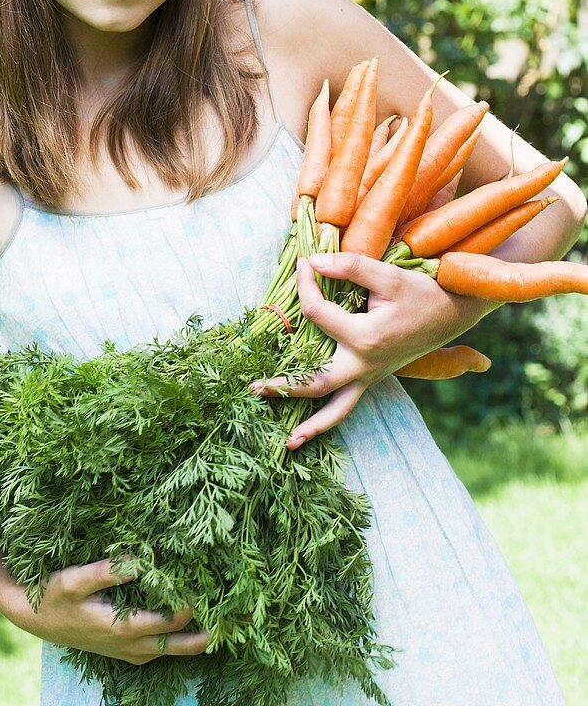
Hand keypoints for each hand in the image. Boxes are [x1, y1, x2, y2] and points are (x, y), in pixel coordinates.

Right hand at [17, 556, 207, 665]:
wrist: (33, 620)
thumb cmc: (53, 596)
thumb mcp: (74, 580)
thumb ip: (105, 571)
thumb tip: (137, 562)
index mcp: (121, 627)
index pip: (166, 621)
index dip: (188, 608)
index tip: (209, 589)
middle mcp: (129, 645)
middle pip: (175, 644)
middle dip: (201, 635)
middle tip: (230, 622)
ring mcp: (127, 651)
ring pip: (168, 651)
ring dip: (191, 641)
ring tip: (218, 627)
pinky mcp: (123, 649)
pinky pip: (156, 651)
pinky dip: (174, 642)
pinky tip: (186, 630)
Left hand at [251, 252, 493, 448]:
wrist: (451, 313)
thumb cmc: (421, 294)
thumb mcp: (389, 275)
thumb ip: (351, 267)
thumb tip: (314, 262)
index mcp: (365, 338)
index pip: (317, 312)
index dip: (305, 284)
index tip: (302, 263)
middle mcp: (365, 364)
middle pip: (317, 382)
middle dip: (285, 387)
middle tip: (254, 387)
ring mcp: (370, 376)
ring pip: (337, 409)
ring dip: (312, 425)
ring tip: (287, 442)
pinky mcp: (373, 377)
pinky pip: (349, 404)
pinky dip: (329, 418)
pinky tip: (308, 427)